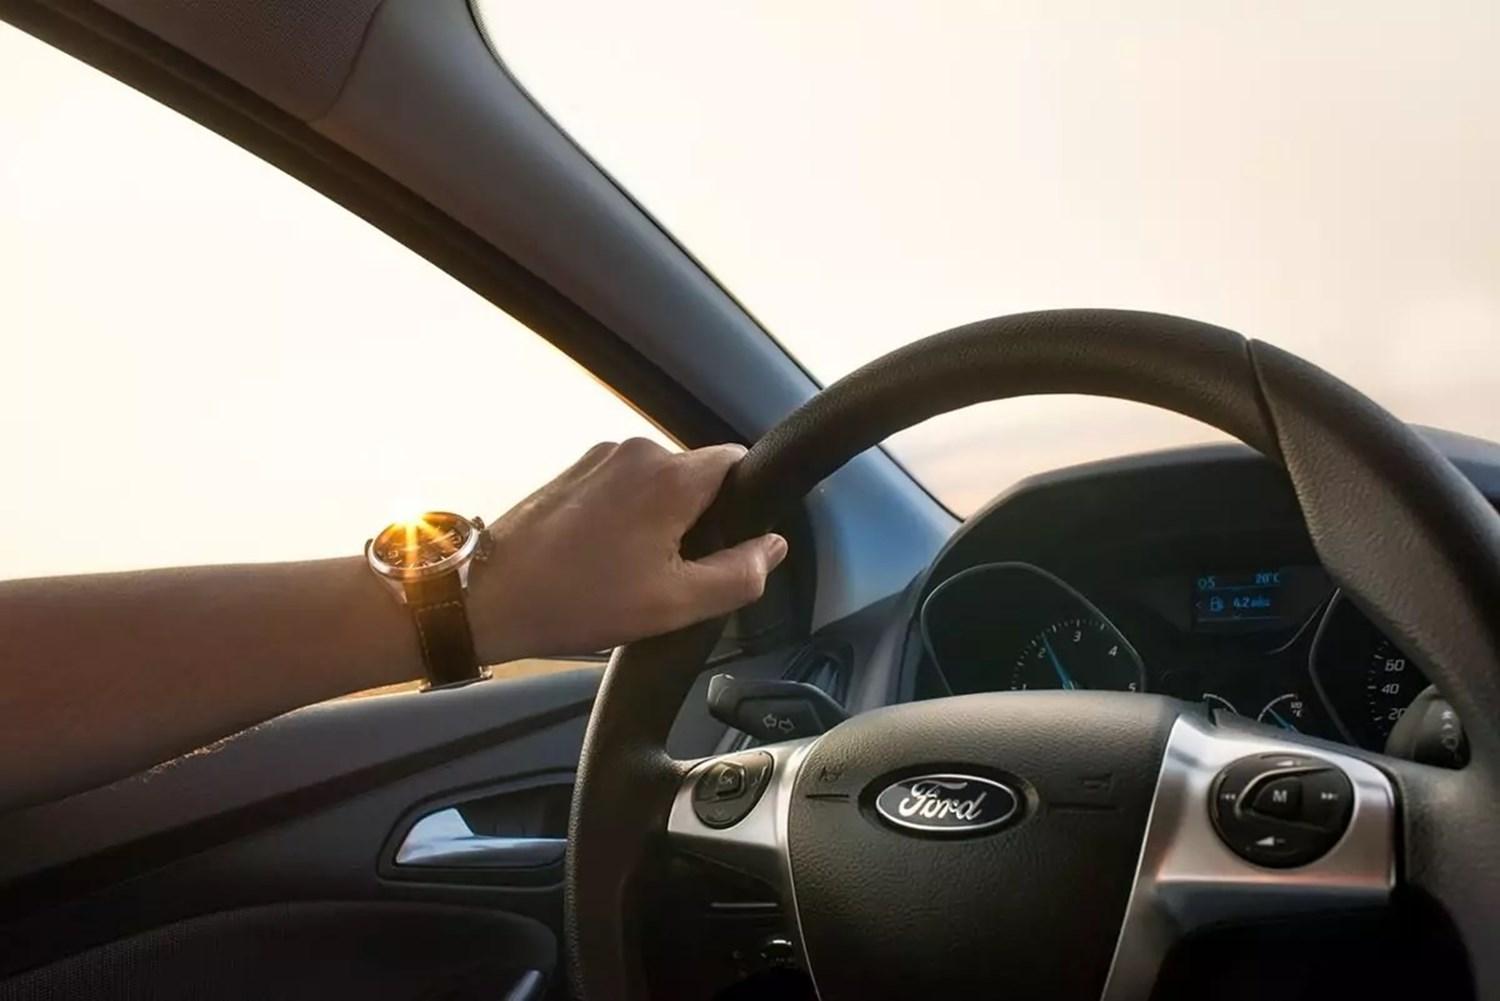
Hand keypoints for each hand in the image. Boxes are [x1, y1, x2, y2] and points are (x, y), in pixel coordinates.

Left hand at [471, 439, 787, 661]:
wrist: (490, 595)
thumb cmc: (579, 600)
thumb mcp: (676, 604)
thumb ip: (739, 573)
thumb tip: (774, 546)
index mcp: (672, 476)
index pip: (739, 462)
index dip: (744, 504)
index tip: (727, 545)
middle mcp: (639, 451)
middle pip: (697, 476)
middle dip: (698, 519)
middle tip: (674, 573)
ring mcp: (600, 458)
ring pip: (658, 484)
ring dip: (659, 520)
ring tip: (631, 570)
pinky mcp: (573, 471)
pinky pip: (622, 487)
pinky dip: (625, 517)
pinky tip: (604, 559)